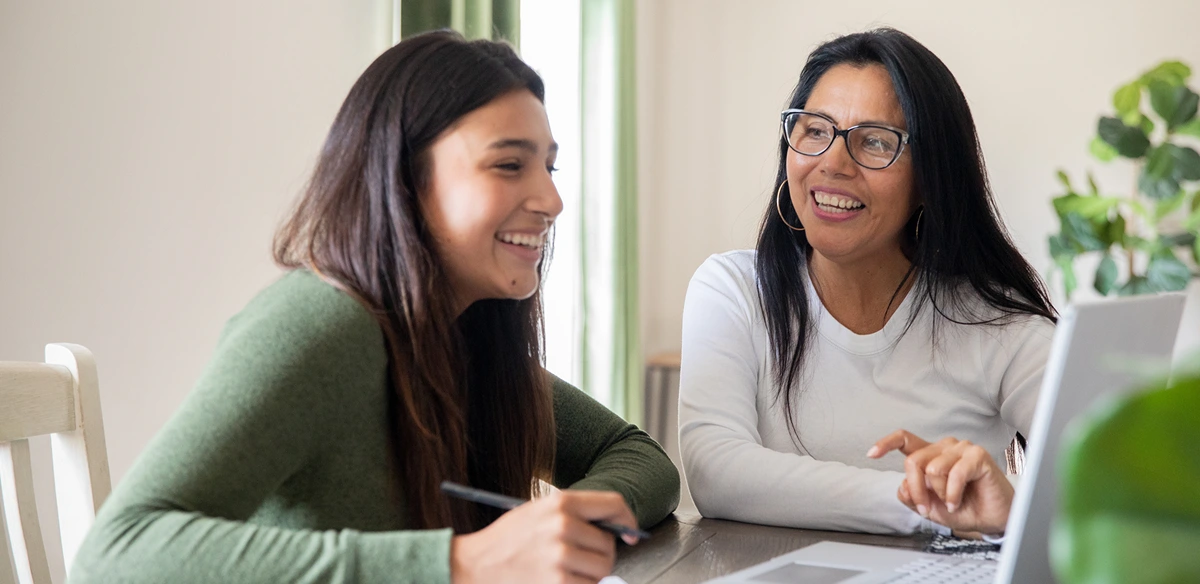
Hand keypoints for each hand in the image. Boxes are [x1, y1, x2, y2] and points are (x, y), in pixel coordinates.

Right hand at [450, 490, 639, 583]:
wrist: (475, 566)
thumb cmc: (508, 540)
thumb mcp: (539, 512)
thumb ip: (575, 515)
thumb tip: (617, 529)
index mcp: (560, 502)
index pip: (614, 504)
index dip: (628, 521)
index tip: (631, 535)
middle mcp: (562, 526)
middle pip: (609, 544)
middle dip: (601, 554)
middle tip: (579, 558)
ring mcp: (560, 556)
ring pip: (602, 569)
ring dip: (591, 574)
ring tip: (566, 570)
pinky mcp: (558, 583)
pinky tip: (561, 581)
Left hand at [868, 430, 1012, 534]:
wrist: (992, 519)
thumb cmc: (964, 508)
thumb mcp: (930, 508)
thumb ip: (912, 496)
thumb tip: (903, 486)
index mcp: (930, 455)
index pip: (904, 439)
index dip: (886, 443)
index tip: (871, 454)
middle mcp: (943, 447)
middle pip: (913, 461)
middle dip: (916, 490)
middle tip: (926, 508)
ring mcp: (961, 449)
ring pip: (932, 469)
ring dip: (939, 494)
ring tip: (951, 502)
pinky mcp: (977, 456)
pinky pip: (954, 474)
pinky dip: (952, 494)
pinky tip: (958, 502)